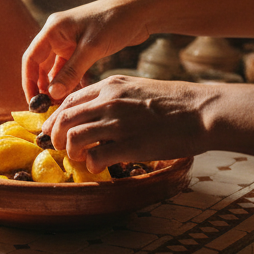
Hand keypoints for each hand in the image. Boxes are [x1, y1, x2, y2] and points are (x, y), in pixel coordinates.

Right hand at [23, 0, 149, 101]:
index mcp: (53, 30)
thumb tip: (52, 94)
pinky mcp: (82, 48)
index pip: (31, 58)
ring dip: (57, 86)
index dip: (29, 82)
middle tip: (48, 109)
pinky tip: (75, 95)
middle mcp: (58, 35)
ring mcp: (70, 42)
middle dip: (43, 87)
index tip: (33, 103)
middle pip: (41, 65)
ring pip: (56, 69)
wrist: (139, 11)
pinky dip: (70, 81)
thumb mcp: (92, 48)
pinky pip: (70, 69)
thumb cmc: (114, 22)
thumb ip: (71, 71)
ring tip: (61, 106)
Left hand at [43, 75, 213, 172]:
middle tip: (60, 148)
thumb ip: (114, 96)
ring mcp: (118, 123)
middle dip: (56, 137)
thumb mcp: (137, 88)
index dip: (55, 118)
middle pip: (64, 119)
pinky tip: (98, 166)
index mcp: (110, 86)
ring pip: (73, 138)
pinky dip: (91, 165)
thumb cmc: (174, 102)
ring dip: (71, 152)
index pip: (68, 100)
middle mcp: (109, 101)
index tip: (52, 130)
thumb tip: (95, 112)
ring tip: (79, 158)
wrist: (201, 111)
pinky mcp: (129, 145)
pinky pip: (95, 158)